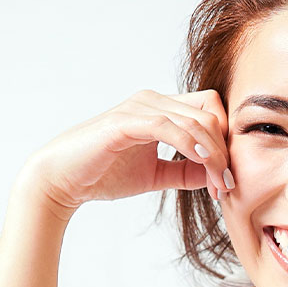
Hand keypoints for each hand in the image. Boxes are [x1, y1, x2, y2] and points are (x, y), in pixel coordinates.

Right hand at [19, 88, 234, 216]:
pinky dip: (191, 145)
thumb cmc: (101, 175)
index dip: (224, 141)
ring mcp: (139, 107)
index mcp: (160, 108)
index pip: (210, 110)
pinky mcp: (126, 121)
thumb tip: (214, 175)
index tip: (225, 178)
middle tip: (225, 186)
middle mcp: (152, 100)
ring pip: (197, 120)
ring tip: (217, 184)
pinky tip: (201, 164)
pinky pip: (171, 127)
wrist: (61, 181)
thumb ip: (184, 171)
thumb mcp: (154, 175)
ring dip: (213, 154)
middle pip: (211, 112)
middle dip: (224, 151)